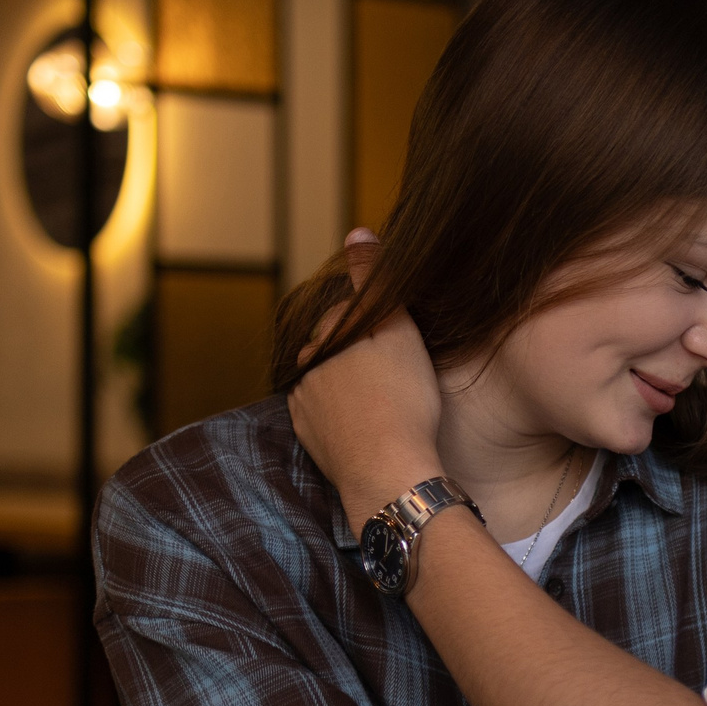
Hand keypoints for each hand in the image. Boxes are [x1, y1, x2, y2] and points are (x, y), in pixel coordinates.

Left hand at [286, 229, 447, 528]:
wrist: (389, 473)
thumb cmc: (403, 400)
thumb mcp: (397, 329)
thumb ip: (374, 279)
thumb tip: (356, 231)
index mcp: (328, 335)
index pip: (352, 313)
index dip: (381, 327)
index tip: (402, 349)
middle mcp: (306, 365)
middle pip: (338, 346)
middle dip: (362, 354)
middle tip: (399, 378)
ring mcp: (303, 403)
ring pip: (330, 379)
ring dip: (352, 383)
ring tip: (387, 403)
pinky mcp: (308, 435)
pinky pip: (326, 412)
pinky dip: (345, 413)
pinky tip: (370, 423)